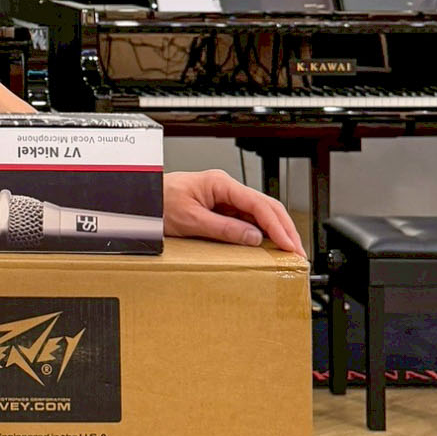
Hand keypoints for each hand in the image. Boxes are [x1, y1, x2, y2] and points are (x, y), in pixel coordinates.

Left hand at [163, 169, 304, 253]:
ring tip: (288, 251)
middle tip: (297, 252)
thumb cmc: (157, 203)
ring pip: (259, 213)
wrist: (139, 199)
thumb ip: (224, 228)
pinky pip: (246, 219)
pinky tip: (267, 245)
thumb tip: (253, 237)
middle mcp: (225, 187)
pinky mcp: (219, 207)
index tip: (289, 245)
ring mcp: (223, 197)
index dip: (278, 227)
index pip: (259, 204)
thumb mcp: (191, 220)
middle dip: (284, 229)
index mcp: (220, 183)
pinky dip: (260, 232)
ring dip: (275, 231)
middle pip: (266, 206)